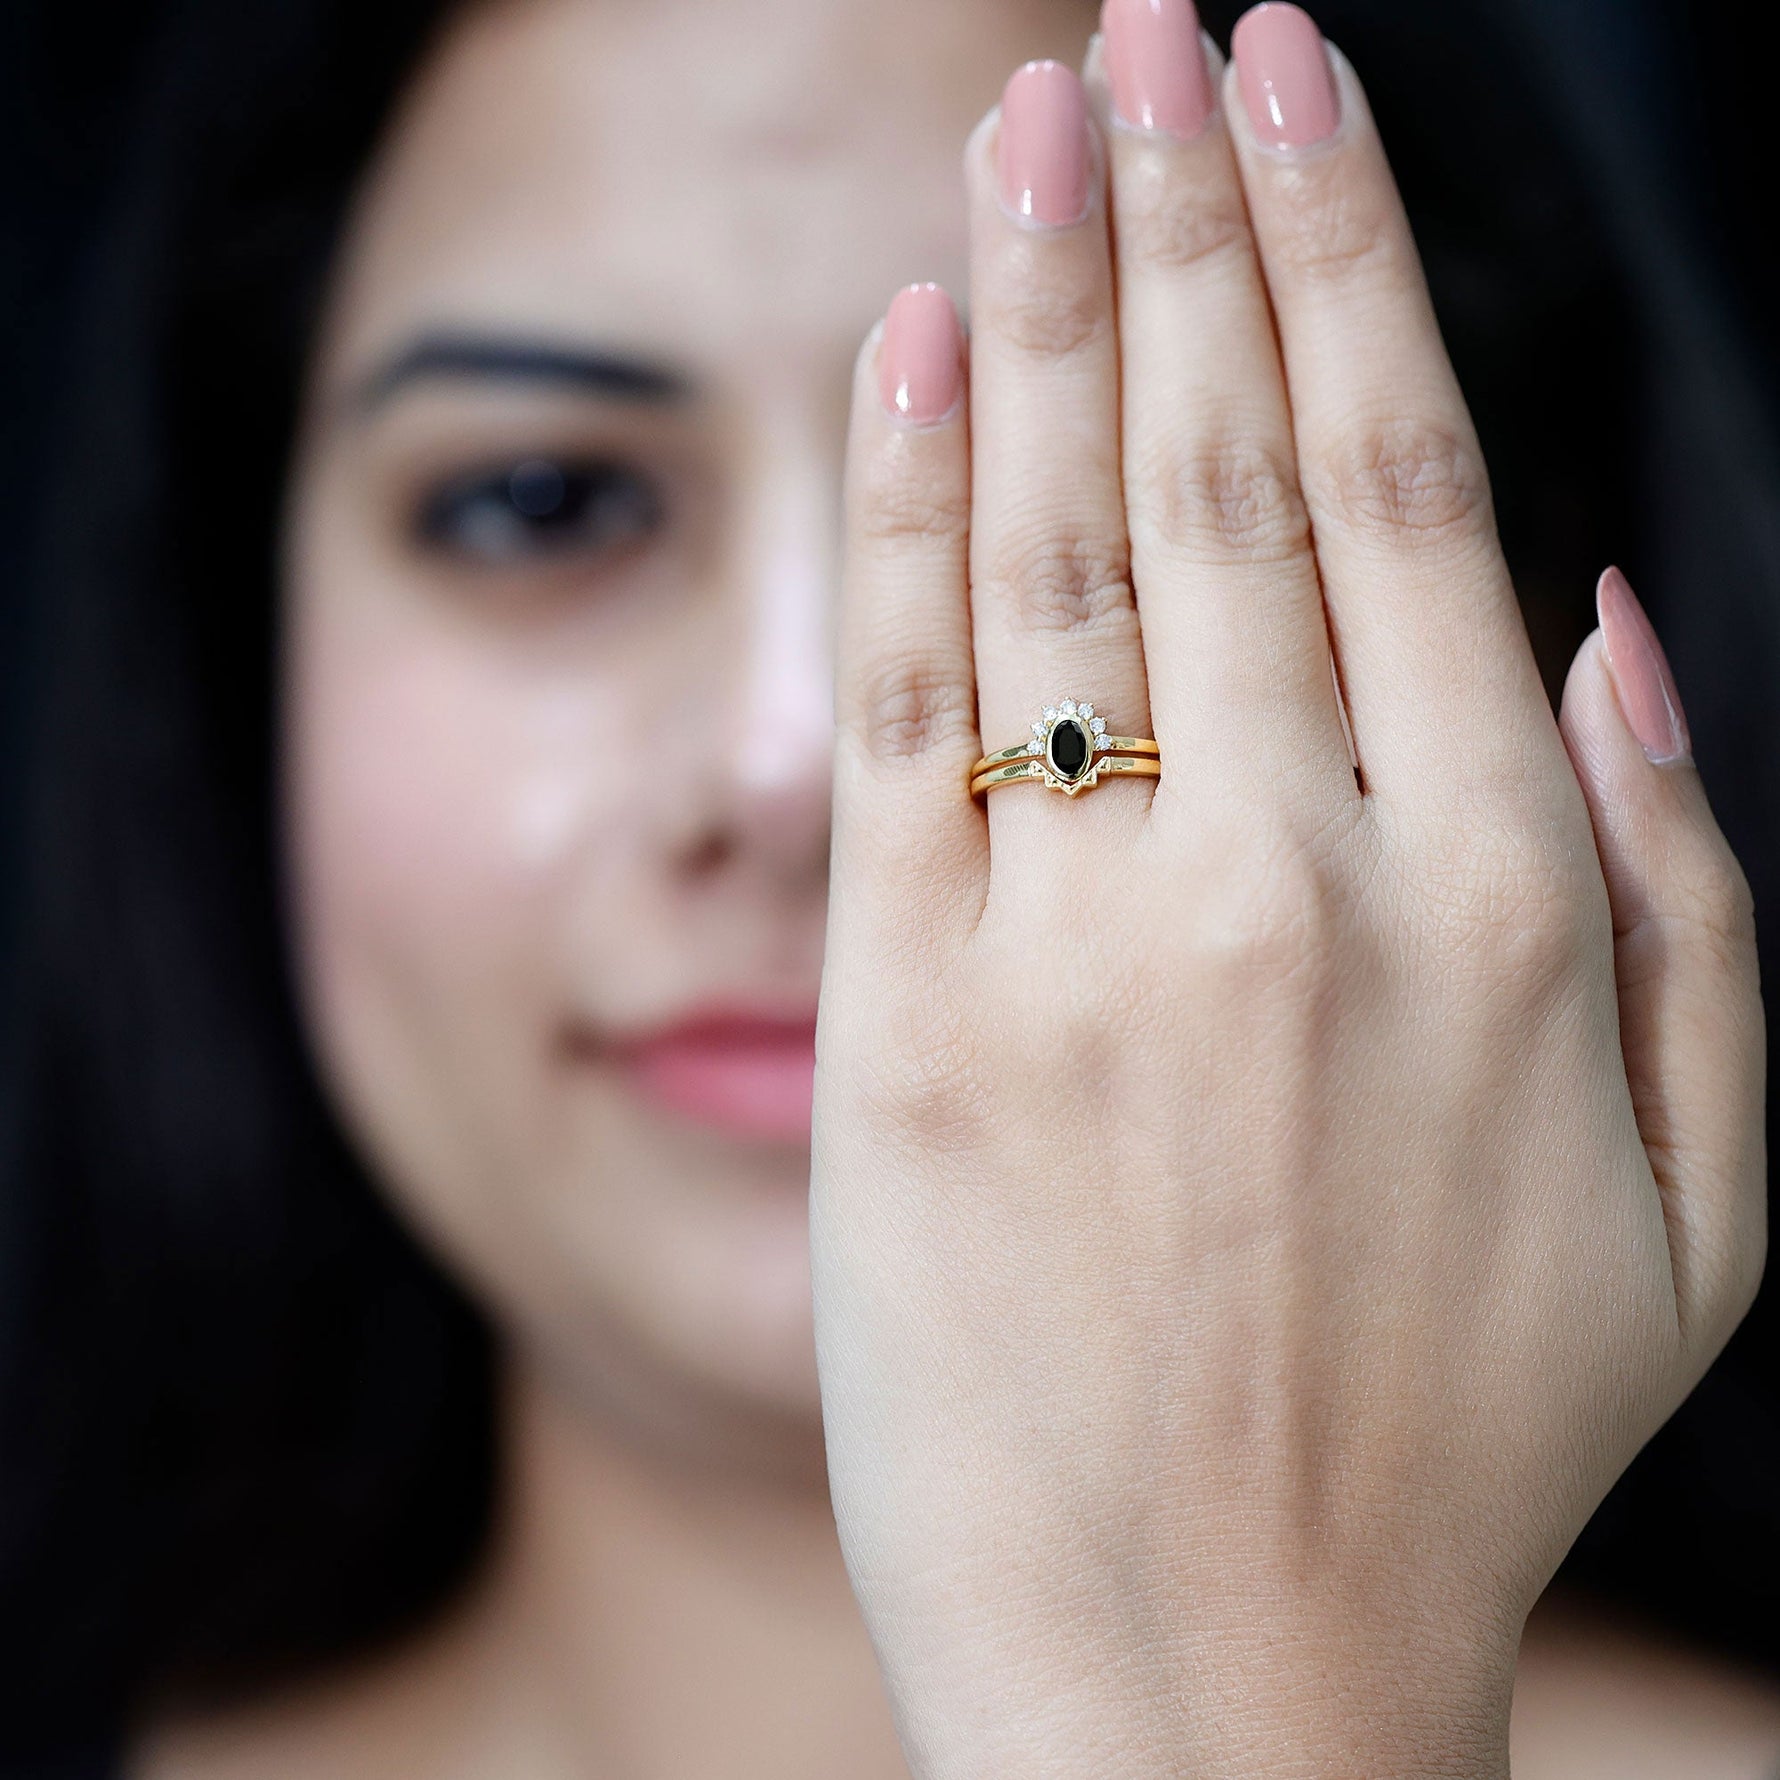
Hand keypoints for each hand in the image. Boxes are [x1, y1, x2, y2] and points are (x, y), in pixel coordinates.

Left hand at [809, 7, 1764, 1778]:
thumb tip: (1615, 612)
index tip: (1292, 86)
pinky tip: (906, 346)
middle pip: (1219, 458)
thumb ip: (1699, 887)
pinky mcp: (908, 1020)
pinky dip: (907, 506)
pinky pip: (917, 705)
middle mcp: (1297, 878)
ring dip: (1032, 295)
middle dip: (1180, 213)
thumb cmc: (1460, 1438)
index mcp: (1510, 898)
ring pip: (1057, 540)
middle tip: (1144, 27)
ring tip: (1026, 112)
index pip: (1403, 486)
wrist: (1205, 1666)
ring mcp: (1084, 944)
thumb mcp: (1702, 1193)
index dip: (1339, 258)